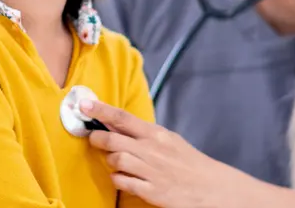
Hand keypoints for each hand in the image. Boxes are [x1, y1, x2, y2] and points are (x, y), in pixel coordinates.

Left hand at [82, 99, 234, 207]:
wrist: (210, 187)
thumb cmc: (187, 161)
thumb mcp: (169, 140)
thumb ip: (145, 133)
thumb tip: (119, 123)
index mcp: (156, 133)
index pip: (123, 117)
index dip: (101, 109)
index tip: (85, 104)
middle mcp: (151, 149)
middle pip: (113, 138)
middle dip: (97, 138)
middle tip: (93, 137)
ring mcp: (150, 170)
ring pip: (115, 160)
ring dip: (109, 160)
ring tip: (114, 160)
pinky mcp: (150, 191)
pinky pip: (122, 182)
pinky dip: (117, 179)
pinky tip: (122, 177)